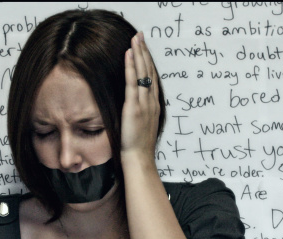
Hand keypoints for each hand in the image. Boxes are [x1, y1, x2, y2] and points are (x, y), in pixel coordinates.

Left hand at [121, 31, 159, 159]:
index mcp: (154, 105)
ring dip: (139, 54)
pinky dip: (131, 67)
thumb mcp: (142, 125)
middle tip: (141, 35)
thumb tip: (135, 105)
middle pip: (149, 71)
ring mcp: (144, 103)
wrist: (139, 158)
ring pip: (143, 73)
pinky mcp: (133, 106)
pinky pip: (132, 82)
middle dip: (145, 52)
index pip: (152, 78)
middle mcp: (151, 101)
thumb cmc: (138, 146)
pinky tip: (129, 54)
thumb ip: (141, 112)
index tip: (145, 48)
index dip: (149, 61)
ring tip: (136, 38)